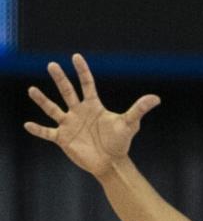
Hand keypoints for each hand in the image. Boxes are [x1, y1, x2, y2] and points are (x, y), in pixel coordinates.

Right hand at [24, 53, 159, 179]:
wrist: (111, 163)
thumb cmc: (120, 143)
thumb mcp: (129, 124)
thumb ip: (139, 109)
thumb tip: (156, 98)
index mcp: (93, 106)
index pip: (87, 84)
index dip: (82, 71)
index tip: (76, 57)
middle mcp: (79, 112)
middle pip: (67, 91)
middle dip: (60, 79)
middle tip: (52, 65)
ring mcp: (69, 124)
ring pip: (53, 109)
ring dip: (42, 100)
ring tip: (32, 90)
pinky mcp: (63, 139)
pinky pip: (47, 133)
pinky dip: (38, 130)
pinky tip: (27, 124)